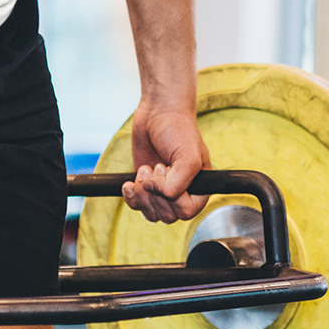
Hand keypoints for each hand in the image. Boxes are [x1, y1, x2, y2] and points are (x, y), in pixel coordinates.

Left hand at [122, 102, 209, 224]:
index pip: (187, 212)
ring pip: (151, 214)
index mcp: (199, 188)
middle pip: (167, 216)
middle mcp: (181, 192)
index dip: (173, 200)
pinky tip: (130, 182)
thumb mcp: (187, 157)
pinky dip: (131, 195)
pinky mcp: (144, 187)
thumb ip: (179, 183)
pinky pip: (136, 205)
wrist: (157, 113)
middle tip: (158, 166)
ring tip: (147, 168)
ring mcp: (161, 191)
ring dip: (143, 194)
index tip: (167, 176)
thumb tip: (158, 194)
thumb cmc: (178, 130)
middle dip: (156, 193)